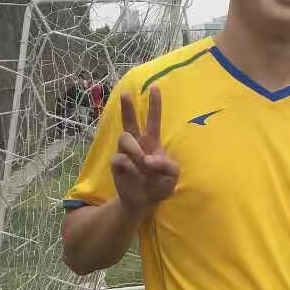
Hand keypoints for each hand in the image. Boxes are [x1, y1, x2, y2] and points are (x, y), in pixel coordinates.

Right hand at [111, 85, 178, 217]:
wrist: (144, 202)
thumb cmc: (159, 185)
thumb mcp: (172, 176)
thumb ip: (167, 166)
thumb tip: (148, 159)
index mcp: (152, 142)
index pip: (153, 120)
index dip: (154, 104)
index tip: (155, 87)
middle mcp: (136, 144)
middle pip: (129, 122)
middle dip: (127, 107)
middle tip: (126, 94)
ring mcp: (125, 153)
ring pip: (125, 138)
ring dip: (136, 150)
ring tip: (143, 164)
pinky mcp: (116, 164)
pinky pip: (120, 158)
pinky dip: (130, 165)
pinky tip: (135, 173)